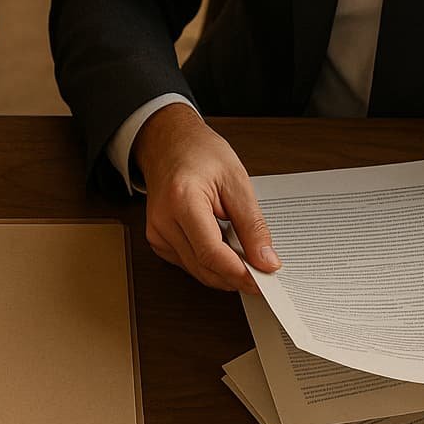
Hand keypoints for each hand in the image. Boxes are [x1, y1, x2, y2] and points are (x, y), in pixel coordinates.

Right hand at [132, 103, 279, 291]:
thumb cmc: (199, 153)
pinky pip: (189, 264)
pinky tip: (224, 249)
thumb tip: (265, 260)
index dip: (240, 273)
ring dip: (224, 271)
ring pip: (197, 270)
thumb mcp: (237, 181)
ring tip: (246, 256)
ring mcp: (157, 233)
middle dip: (236, 276)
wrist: (169, 143)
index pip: (211, 253)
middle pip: (203, 267)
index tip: (263, 280)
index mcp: (182, 200)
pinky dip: (211, 263)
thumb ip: (252, 225)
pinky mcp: (158, 241)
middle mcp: (163, 221)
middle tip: (263, 273)